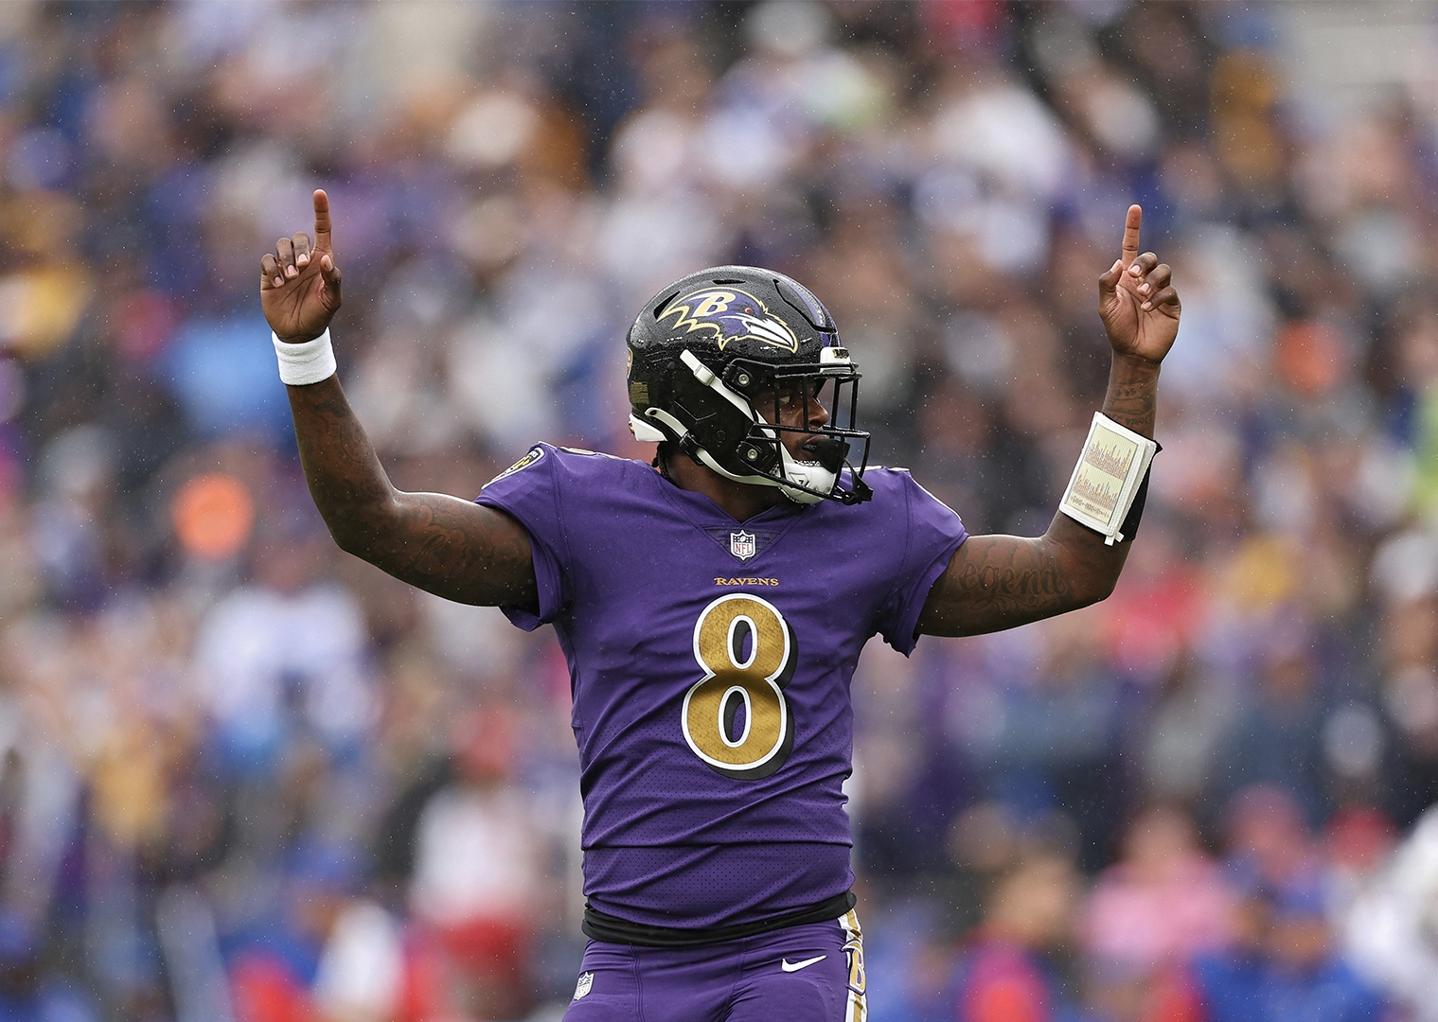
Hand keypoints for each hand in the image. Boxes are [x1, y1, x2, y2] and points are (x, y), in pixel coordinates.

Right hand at [260, 189, 342, 343]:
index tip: (319, 192)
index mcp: (322, 260)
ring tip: (289, 279)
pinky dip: (272, 268)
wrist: (298, 332)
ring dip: (285, 259)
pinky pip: (266, 259)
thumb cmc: (319, 315)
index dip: (321, 211)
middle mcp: (303, 258)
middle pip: (298, 237)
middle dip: (300, 250)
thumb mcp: (332, 301)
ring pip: (281, 245)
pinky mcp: (269, 274)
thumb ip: (333, 280)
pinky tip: (279, 283)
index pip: (323, 229)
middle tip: (302, 269)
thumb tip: (326, 261)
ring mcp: (285, 265)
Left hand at [1097, 204, 1179, 364]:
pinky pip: (1170, 291)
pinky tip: (1148, 307)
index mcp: (1126, 277)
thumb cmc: (1117, 330)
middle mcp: (1144, 280)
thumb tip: (1119, 262)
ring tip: (1142, 295)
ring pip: (1164, 270)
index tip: (1135, 207)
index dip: (1133, 227)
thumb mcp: (1105, 307)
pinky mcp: (1172, 304)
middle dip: (1143, 262)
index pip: (1131, 246)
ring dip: (1152, 280)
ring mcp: (1160, 291)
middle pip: (1149, 257)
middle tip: (1133, 276)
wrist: (1133, 353)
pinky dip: (1158, 296)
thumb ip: (1107, 283)